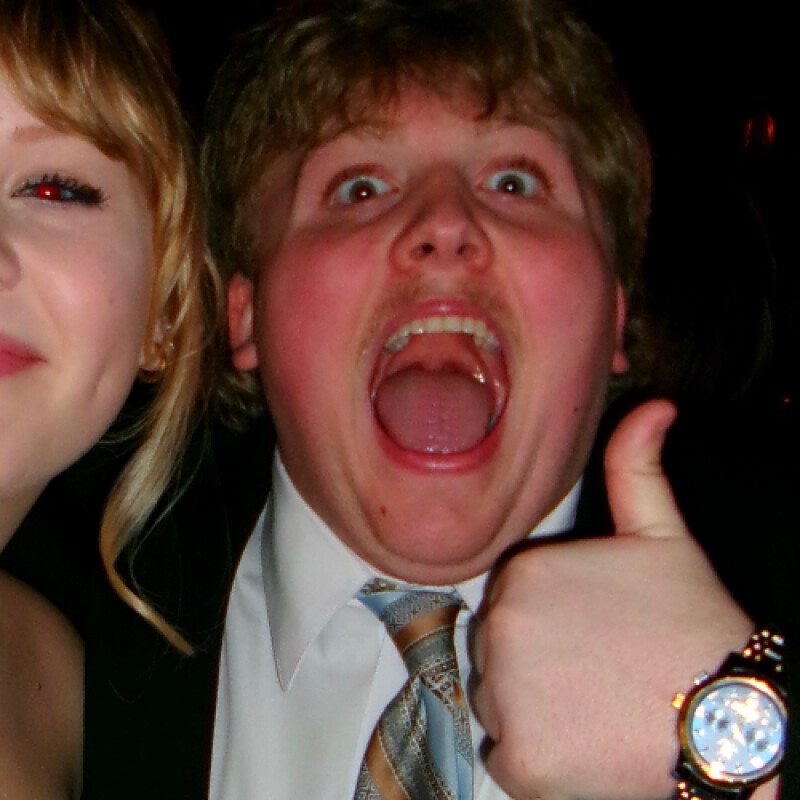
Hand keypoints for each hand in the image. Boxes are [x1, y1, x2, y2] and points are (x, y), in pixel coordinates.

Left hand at [470, 399, 754, 799]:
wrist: (729, 718)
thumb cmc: (693, 625)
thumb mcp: (662, 535)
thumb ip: (637, 467)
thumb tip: (654, 408)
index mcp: (522, 570)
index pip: (512, 602)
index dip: (552, 622)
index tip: (591, 634)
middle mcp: (499, 626)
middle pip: (499, 650)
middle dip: (537, 664)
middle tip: (597, 672)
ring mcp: (504, 694)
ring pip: (497, 701)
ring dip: (533, 709)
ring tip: (593, 705)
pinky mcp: (517, 759)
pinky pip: (504, 755)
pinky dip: (536, 758)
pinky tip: (585, 743)